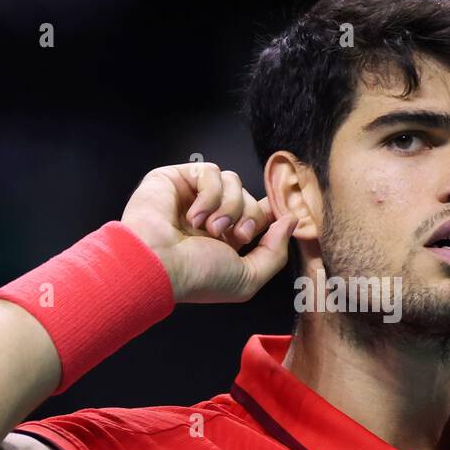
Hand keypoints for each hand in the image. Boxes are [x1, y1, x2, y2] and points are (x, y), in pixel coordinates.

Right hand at [121, 162, 295, 302]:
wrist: (158, 264)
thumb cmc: (196, 276)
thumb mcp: (247, 278)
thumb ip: (275, 251)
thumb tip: (290, 222)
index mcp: (225, 241)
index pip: (258, 214)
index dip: (270, 213)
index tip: (281, 215)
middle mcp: (210, 218)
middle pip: (250, 198)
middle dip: (250, 216)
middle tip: (236, 235)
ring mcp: (192, 197)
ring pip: (233, 181)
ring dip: (229, 207)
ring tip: (210, 228)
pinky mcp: (176, 179)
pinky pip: (210, 172)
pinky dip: (209, 194)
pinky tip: (193, 215)